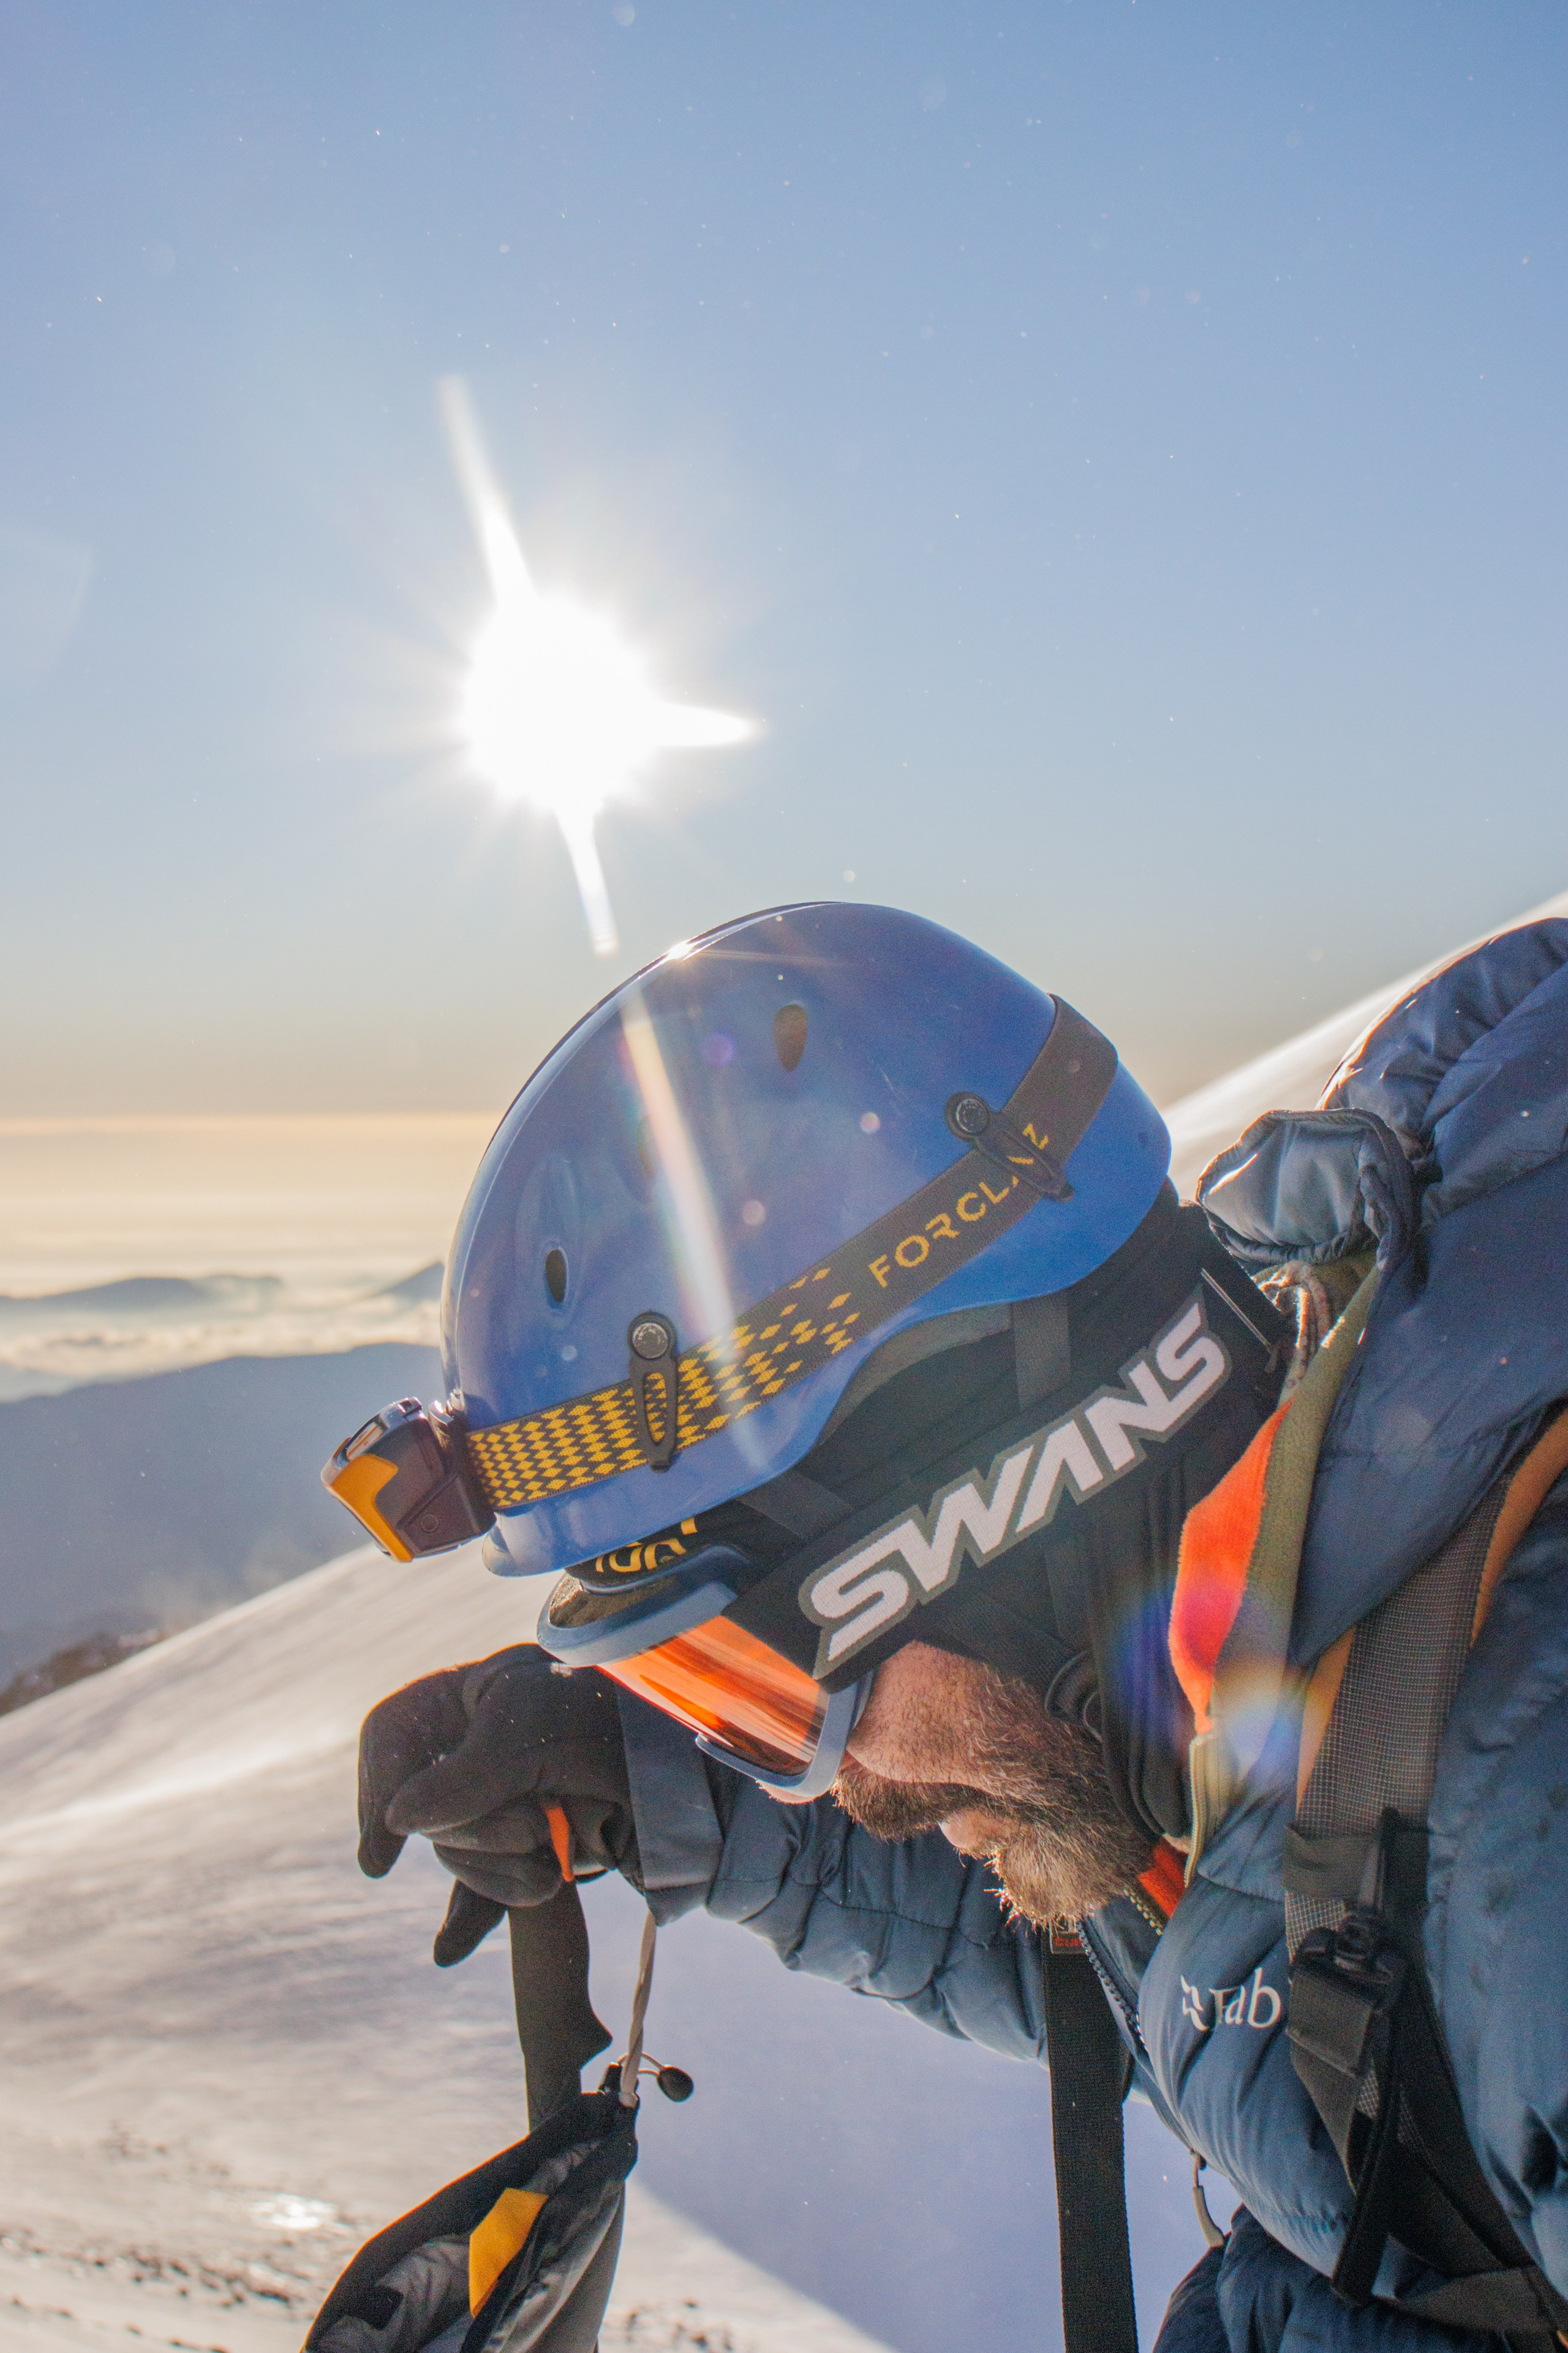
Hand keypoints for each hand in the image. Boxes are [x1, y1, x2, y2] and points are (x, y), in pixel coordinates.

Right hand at [357, 1645, 637, 1964]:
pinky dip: (472, 1913)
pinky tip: (450, 1950)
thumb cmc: (617, 1719)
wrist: (697, 1776)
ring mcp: (507, 1796)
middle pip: (422, 1807)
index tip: (382, 1852)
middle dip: (473, 1831)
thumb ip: (465, 1773)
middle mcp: (482, 1743)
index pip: (394, 1731)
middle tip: (532, 1826)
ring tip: (552, 1858)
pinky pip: (482, 1886)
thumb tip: (398, 1822)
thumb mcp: (536, 1727)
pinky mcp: (534, 1844)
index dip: (379, 1784)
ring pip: (455, 1851)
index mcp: (475, 1693)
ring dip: (496, 1867)